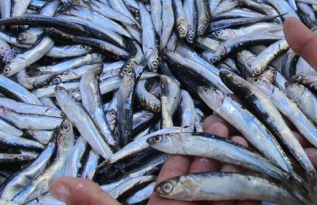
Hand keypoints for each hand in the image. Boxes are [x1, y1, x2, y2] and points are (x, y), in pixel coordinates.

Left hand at [48, 117, 259, 204]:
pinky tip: (259, 171)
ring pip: (227, 189)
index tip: (194, 128)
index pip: (174, 177)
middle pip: (203, 177)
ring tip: (243, 140)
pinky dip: (253, 190)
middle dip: (213, 150)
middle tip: (222, 125)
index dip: (183, 153)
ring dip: (236, 165)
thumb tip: (57, 183)